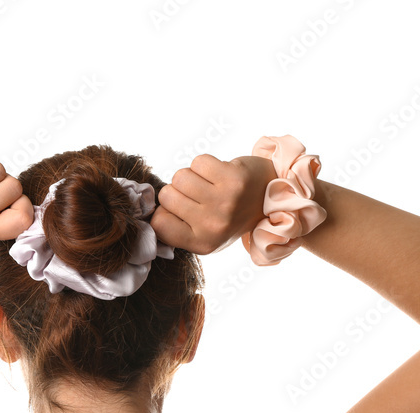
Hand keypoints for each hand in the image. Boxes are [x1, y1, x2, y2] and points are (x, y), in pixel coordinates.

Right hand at [151, 154, 276, 254]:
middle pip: (166, 196)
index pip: (158, 224)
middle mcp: (212, 226)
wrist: (271, 199)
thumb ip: (178, 230)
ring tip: (210, 184)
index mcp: (201, 244)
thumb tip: (148, 215)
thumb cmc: (230, 216)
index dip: (165, 211)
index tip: (181, 211)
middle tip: (201, 196)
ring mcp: (224, 202)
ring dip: (192, 175)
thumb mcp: (205, 234)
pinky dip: (206, 164)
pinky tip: (220, 174)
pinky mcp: (233, 179)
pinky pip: (198, 162)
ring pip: (180, 176)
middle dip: (179, 191)